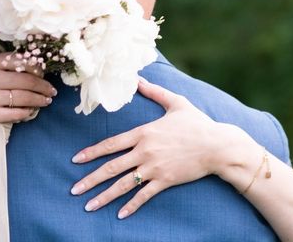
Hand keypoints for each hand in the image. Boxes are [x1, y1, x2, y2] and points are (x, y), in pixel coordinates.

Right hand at [0, 52, 56, 131]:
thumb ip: (0, 63)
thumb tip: (30, 64)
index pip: (20, 60)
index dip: (37, 67)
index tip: (44, 73)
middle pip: (26, 81)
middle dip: (43, 86)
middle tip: (52, 90)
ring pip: (23, 98)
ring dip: (39, 100)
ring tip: (46, 100)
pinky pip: (14, 114)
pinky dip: (27, 113)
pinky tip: (31, 111)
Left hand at [70, 79, 234, 219]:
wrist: (218, 146)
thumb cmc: (197, 123)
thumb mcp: (176, 102)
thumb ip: (155, 92)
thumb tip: (139, 79)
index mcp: (143, 132)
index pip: (111, 144)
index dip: (92, 152)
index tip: (76, 160)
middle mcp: (145, 151)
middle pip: (112, 167)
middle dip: (90, 180)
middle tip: (74, 190)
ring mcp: (155, 168)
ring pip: (124, 185)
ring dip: (104, 196)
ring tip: (88, 206)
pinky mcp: (166, 181)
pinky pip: (144, 195)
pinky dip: (131, 206)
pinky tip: (119, 214)